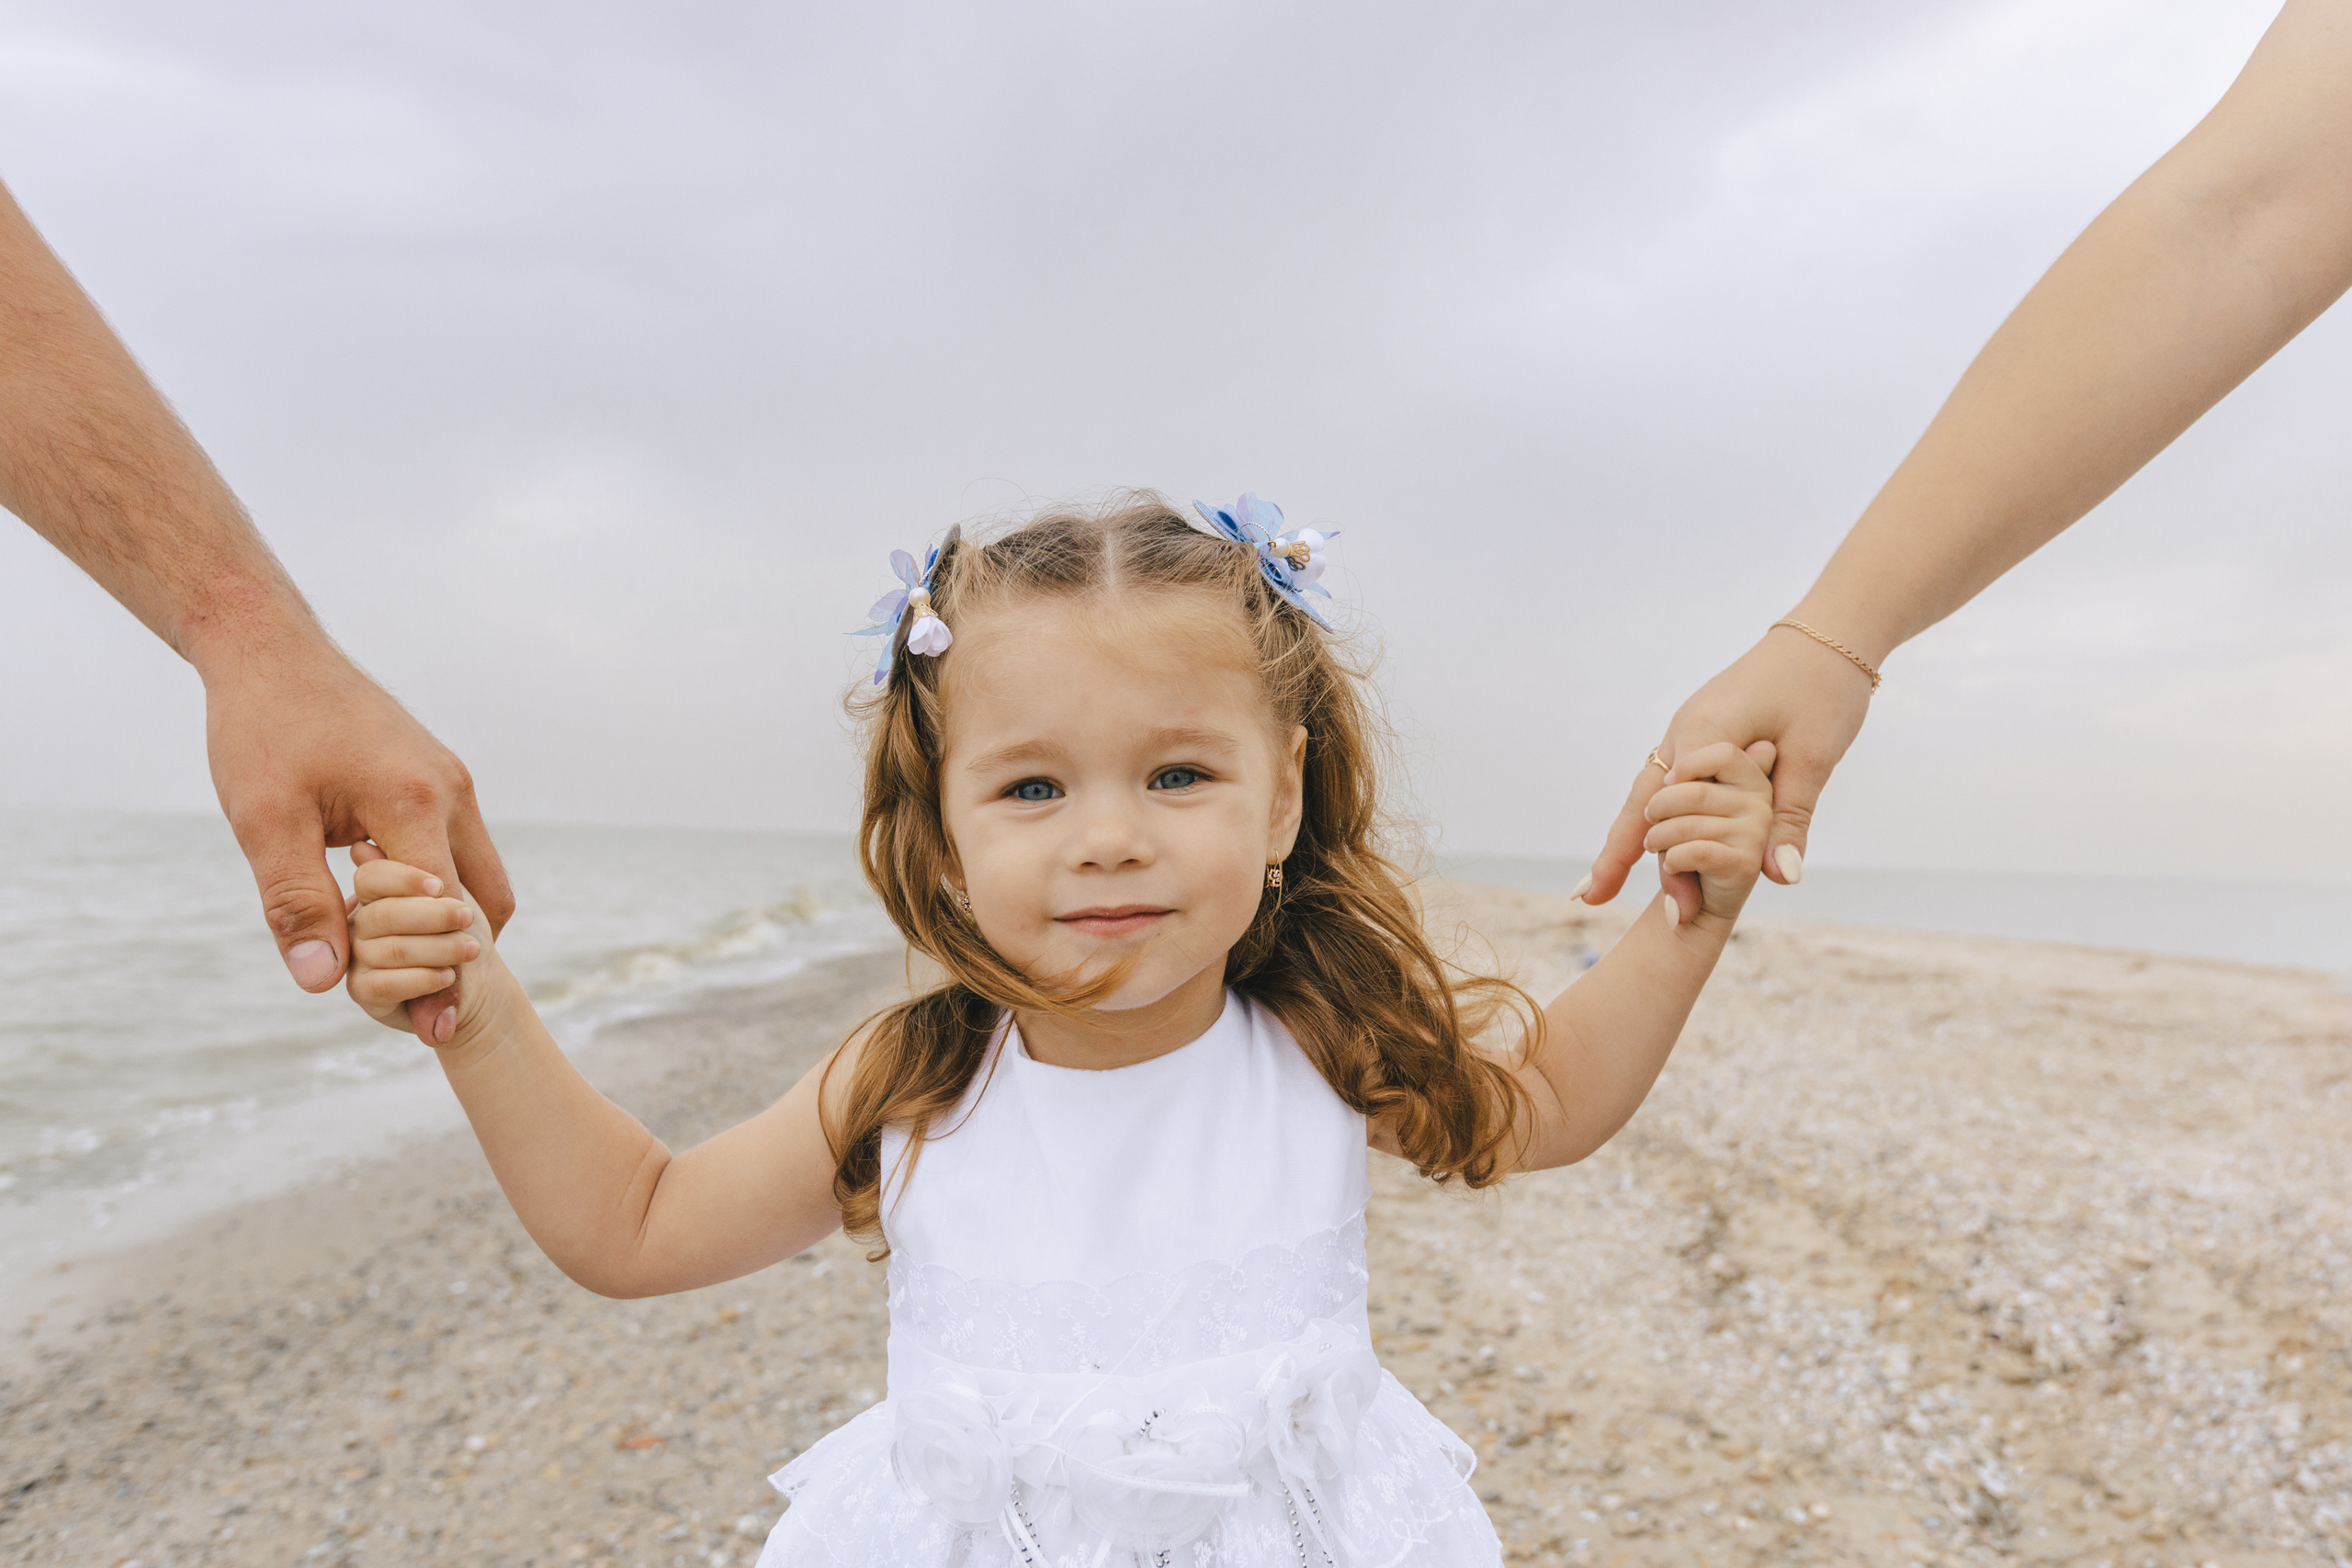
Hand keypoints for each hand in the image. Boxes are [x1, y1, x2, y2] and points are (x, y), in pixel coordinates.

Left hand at [205, 645, 513, 1042]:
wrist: (270, 648)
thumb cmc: (262, 729)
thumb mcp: (264, 821)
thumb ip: (296, 902)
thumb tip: (323, 983)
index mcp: (415, 804)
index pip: (447, 915)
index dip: (438, 977)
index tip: (426, 1030)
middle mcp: (451, 793)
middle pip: (486, 902)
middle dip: (459, 957)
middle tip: (417, 1000)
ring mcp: (451, 781)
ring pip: (477, 875)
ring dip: (446, 922)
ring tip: (395, 957)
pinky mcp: (437, 775)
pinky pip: (456, 847)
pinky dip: (434, 888)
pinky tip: (382, 904)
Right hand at [345, 846, 505, 1046]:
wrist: (478, 981)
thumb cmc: (464, 930)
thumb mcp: (452, 891)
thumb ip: (422, 867)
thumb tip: (364, 845)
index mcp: (375, 890)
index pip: (370, 877)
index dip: (404, 880)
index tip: (440, 887)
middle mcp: (357, 921)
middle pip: (383, 914)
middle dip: (434, 916)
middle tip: (467, 918)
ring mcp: (355, 957)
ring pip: (391, 950)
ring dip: (439, 949)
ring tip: (469, 950)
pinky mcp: (362, 991)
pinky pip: (383, 985)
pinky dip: (423, 979)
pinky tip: (448, 976)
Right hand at [1583, 626, 1872, 921]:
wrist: (1826, 635)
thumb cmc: (1823, 689)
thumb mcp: (1815, 756)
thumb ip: (1790, 818)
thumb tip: (1781, 878)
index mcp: (1705, 732)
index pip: (1673, 807)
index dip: (1668, 861)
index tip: (1674, 907)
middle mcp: (1682, 730)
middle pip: (1640, 802)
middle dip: (1616, 853)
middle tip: (1586, 898)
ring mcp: (1685, 731)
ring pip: (1645, 793)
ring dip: (1624, 838)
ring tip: (1599, 884)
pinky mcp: (1697, 735)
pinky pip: (1663, 783)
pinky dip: (1646, 816)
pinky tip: (1635, 843)